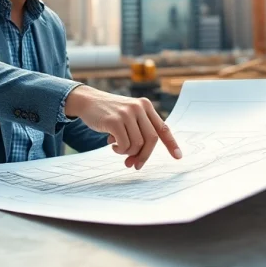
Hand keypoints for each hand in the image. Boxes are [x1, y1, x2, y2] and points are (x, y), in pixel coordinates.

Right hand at [65, 85, 181, 169]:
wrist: (87, 101)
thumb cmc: (109, 113)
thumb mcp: (128, 115)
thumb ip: (138, 131)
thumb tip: (140, 158)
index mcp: (146, 106)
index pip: (163, 127)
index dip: (171, 143)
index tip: (178, 157)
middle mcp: (139, 107)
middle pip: (151, 140)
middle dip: (144, 156)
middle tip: (134, 165)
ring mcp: (127, 113)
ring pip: (137, 144)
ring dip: (128, 152)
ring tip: (117, 148)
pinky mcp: (115, 121)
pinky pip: (124, 145)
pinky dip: (119, 150)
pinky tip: (111, 144)